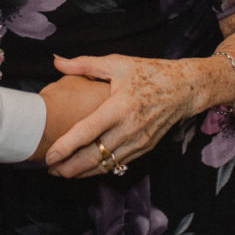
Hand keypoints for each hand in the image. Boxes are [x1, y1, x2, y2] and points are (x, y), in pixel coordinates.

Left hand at [44, 53, 215, 178]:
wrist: (184, 88)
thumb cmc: (149, 73)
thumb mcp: (117, 64)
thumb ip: (84, 64)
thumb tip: (57, 61)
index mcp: (119, 106)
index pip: (88, 131)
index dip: (66, 146)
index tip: (49, 156)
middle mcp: (129, 128)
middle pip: (94, 156)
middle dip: (69, 167)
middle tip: (49, 170)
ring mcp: (138, 141)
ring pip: (106, 164)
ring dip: (83, 172)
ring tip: (62, 172)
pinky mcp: (144, 148)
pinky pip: (118, 164)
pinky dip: (100, 169)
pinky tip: (85, 169)